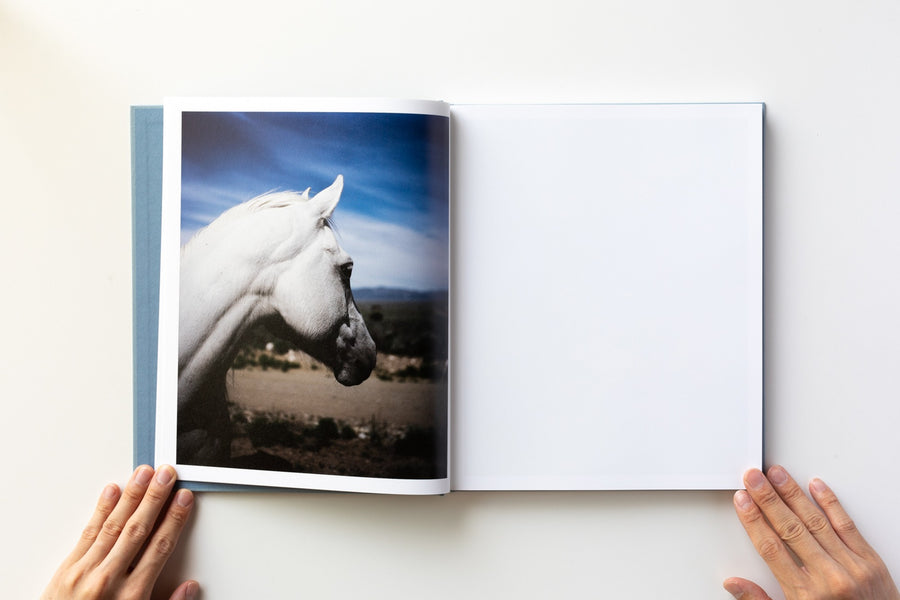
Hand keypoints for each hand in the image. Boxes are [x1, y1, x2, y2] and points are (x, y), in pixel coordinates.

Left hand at [41, 465, 197, 599]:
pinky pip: (87, 533)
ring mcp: (86, 571)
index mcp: (133, 595)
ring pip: (114, 525)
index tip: (184, 498)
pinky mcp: (66, 569)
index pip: (160, 547)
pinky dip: (101, 510)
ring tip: (144, 473)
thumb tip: (190, 588)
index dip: (174, 519)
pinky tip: (111, 491)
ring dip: (131, 495)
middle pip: (138, 528)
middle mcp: (109, 579)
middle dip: (155, 497)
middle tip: (167, 473)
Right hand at [725, 465, 899, 598]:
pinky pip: (847, 525)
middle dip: (768, 499)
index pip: (771, 548)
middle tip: (753, 478)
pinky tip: (816, 486)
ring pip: (816, 521)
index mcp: (805, 594)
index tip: (742, 501)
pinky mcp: (870, 560)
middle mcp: (829, 577)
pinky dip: (831, 503)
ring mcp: (852, 566)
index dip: (753, 521)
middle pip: (790, 528)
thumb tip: (734, 584)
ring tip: (777, 475)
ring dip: (793, 494)